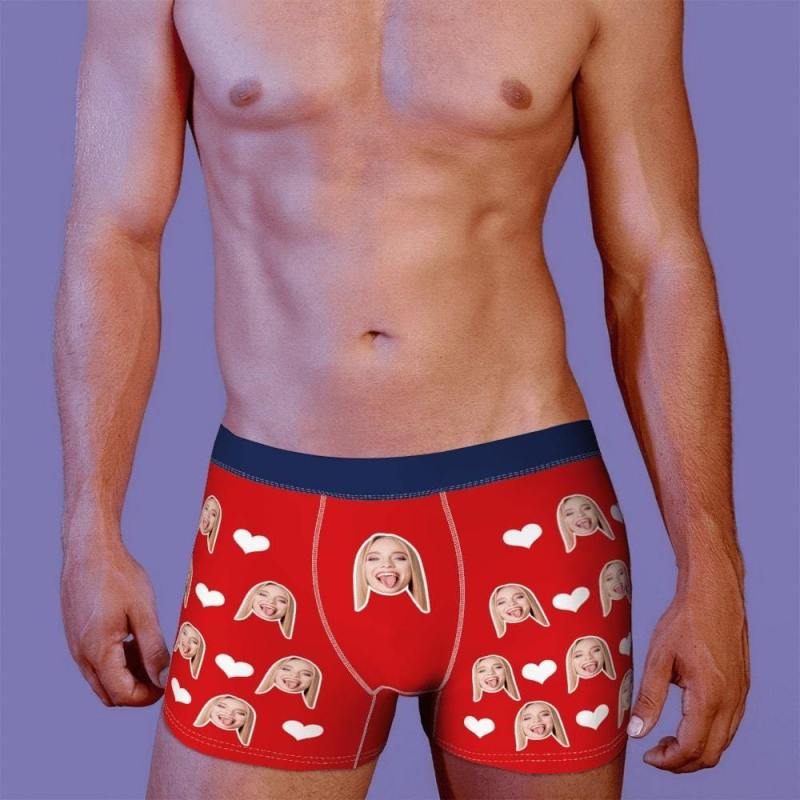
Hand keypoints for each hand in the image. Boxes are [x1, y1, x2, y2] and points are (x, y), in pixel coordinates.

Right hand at [60, 532, 169, 706]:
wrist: (89, 550)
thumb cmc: (117, 576)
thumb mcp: (143, 612)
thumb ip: (153, 649)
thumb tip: (163, 678)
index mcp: (97, 651)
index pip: (122, 695)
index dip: (148, 696)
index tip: (168, 684)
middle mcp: (81, 655)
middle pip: (109, 693)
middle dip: (137, 690)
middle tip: (161, 671)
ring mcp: (76, 646)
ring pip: (102, 679)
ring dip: (127, 675)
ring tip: (151, 651)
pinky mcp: (77, 636)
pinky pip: (95, 662)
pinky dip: (116, 661)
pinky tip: (135, 640)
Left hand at [627, 568, 749, 771]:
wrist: (714, 593)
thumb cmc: (685, 620)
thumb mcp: (658, 658)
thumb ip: (649, 698)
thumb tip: (636, 732)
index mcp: (709, 696)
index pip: (691, 748)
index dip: (668, 761)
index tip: (647, 756)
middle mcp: (731, 701)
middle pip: (711, 754)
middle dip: (682, 762)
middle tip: (655, 753)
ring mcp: (740, 696)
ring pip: (722, 742)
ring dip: (696, 750)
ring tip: (666, 740)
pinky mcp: (742, 688)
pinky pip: (729, 725)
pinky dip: (708, 735)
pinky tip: (685, 722)